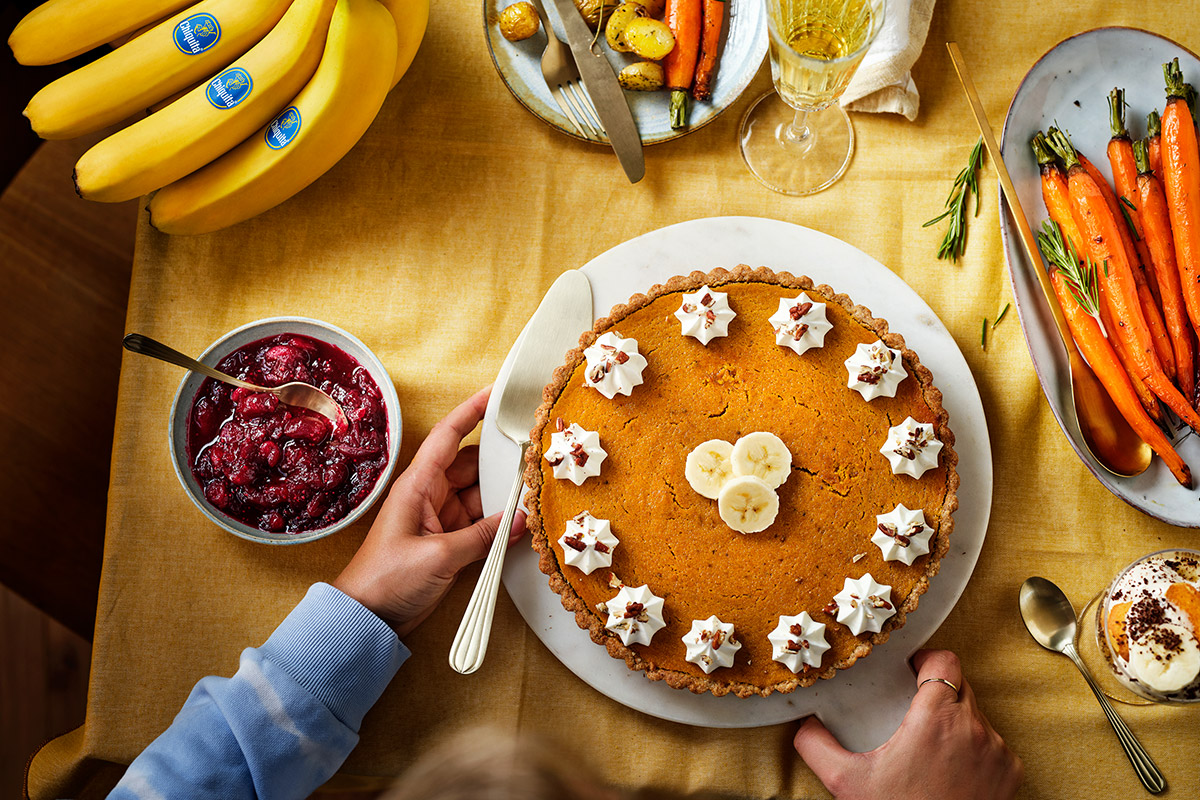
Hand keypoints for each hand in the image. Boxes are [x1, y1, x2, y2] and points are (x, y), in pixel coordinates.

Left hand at [334, 386, 524, 636]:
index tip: (496, 392)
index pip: (448, 435)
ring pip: (479, 493)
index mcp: (418, 485)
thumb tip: (521, 519)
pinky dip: (499, 521)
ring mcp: (440, 518)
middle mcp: (430, 494)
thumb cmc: (387, 579)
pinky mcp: (448, 541)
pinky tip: (521, 522)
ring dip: (503, 494)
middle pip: (472, 464)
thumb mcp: (438, 556)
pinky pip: (480, 521)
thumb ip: (482, 537)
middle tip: (535, 453)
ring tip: (535, 489)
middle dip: (501, 459)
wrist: (367, 618)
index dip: (472, 410)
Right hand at [792, 649, 1022, 799]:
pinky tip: (951, 767)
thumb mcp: (847, 783)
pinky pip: (992, 743)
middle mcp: (973, 728)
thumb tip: (804, 726)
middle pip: (960, 684)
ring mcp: (996, 751)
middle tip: (913, 707)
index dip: (926, 660)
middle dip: (937, 690)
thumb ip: (816, 747)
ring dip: (956, 719)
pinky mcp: (1009, 773)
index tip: (911, 672)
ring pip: (976, 714)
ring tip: (930, 743)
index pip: (944, 661)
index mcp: (936, 718)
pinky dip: (974, 747)